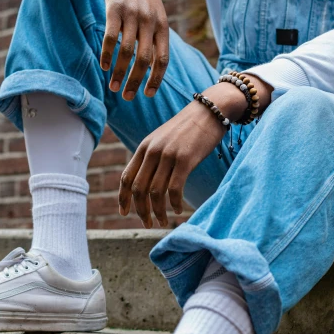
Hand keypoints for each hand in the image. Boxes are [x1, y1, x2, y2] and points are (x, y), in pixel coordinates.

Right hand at [98, 0, 169, 100]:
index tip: (147, 95)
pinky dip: (106, 54)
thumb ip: (155, 40)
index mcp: (162, 27)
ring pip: (126, 52)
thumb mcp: (156, 16)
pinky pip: (110, 37)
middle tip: (127, 97)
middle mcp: (149, 22)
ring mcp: (132, 15)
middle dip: (135, 81)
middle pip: (144, 59)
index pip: (162, 59)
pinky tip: (103, 66)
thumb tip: (153, 70)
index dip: (155, 79)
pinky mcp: (114, 9)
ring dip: (118, 72)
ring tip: (112, 87)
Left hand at [119, 77, 272, 226]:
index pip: (126, 177)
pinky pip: (174, 189)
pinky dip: (174, 204)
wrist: (210, 110)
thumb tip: (147, 183)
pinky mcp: (185, 160)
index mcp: (144, 147)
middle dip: (141, 210)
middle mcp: (152, 151)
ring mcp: (168, 155)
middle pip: (138, 189)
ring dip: (158, 211)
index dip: (123, 198)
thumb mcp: (164, 140)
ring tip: (162, 222)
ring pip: (155, 192)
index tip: (124, 213)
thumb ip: (153, 157)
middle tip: (148, 224)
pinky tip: (177, 211)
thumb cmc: (189, 128)